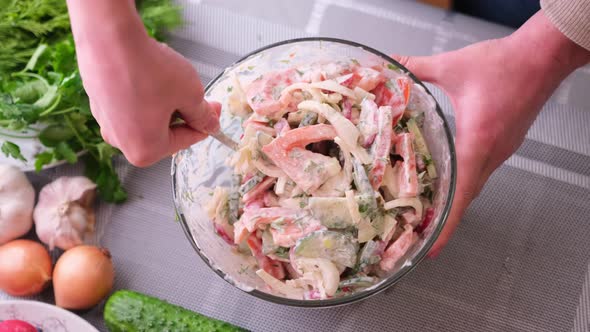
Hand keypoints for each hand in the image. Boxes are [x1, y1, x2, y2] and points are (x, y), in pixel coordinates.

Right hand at [68, 1, 219, 166]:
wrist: (109, 37)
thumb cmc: (148, 69)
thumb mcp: (190, 94)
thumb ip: (202, 115)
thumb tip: (209, 124)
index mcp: (145, 150)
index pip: (186, 139)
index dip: (205, 123)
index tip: (214, 110)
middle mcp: (121, 142)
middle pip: (165, 132)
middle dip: (182, 113)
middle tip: (196, 93)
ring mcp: (106, 122)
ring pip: (147, 117)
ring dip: (163, 102)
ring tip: (169, 79)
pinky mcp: (97, 101)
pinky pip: (130, 103)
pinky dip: (143, 93)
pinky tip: (148, 74)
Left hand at [393, 11, 588, 256]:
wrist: (545, 55)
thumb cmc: (505, 63)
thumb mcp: (453, 66)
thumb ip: (416, 68)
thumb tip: (389, 66)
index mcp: (478, 142)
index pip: (460, 194)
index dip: (446, 223)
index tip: (431, 247)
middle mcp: (492, 154)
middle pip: (467, 197)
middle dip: (445, 219)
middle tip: (420, 234)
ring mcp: (501, 151)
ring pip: (475, 185)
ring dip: (454, 201)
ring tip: (429, 212)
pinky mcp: (505, 143)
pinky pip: (482, 171)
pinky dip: (464, 182)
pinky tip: (447, 178)